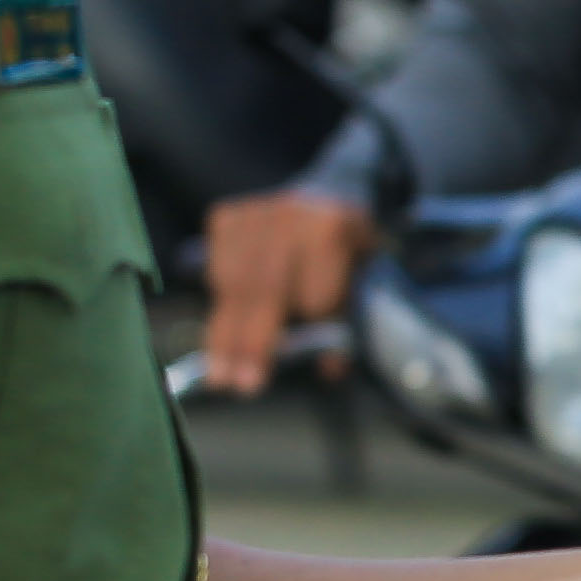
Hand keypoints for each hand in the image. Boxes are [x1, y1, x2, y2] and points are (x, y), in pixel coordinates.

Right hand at [198, 189, 372, 396]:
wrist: (332, 197)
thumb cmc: (349, 252)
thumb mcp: (364, 281)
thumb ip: (347, 322)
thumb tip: (330, 368)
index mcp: (334, 228)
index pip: (314, 291)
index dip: (306, 329)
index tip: (289, 361)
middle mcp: (292, 214)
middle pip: (265, 289)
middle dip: (250, 342)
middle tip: (237, 384)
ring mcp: (256, 211)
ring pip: (232, 281)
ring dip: (226, 329)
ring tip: (220, 371)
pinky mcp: (227, 215)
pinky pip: (215, 266)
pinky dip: (220, 295)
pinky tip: (228, 317)